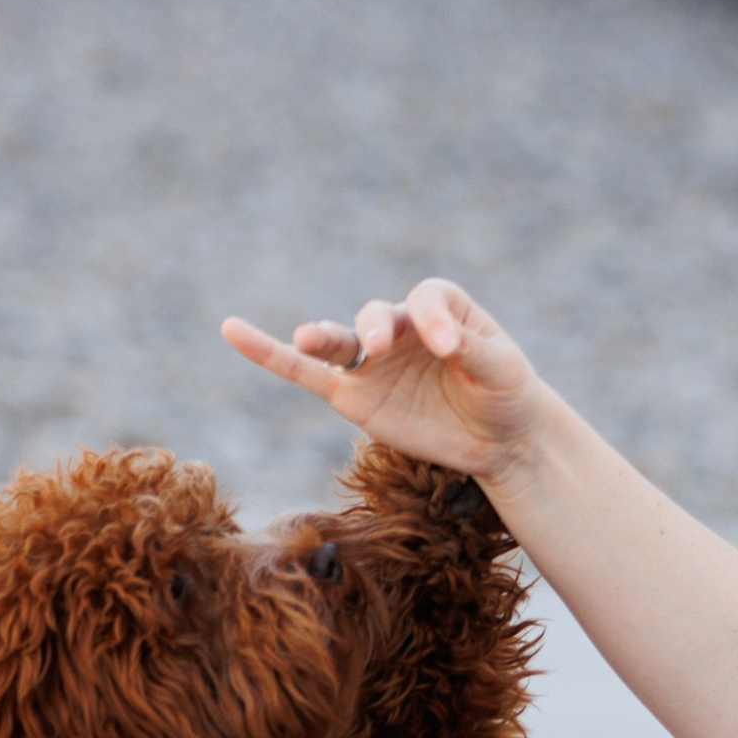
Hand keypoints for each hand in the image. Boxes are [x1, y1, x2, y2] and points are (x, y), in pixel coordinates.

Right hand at [223, 280, 548, 484]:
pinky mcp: (354, 397)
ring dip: (321, 337)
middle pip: (377, 315)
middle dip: (376, 327)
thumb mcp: (503, 370)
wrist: (499, 438)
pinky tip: (233, 330)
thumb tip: (443, 343)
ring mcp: (371, 363)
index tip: (450, 349)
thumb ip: (474, 352)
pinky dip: (270, 355)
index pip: (428, 299)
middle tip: (379, 346)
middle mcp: (399, 327)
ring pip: (337, 343)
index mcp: (440, 308)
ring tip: (309, 338)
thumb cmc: (504, 393)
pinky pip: (305, 375)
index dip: (434, 318)